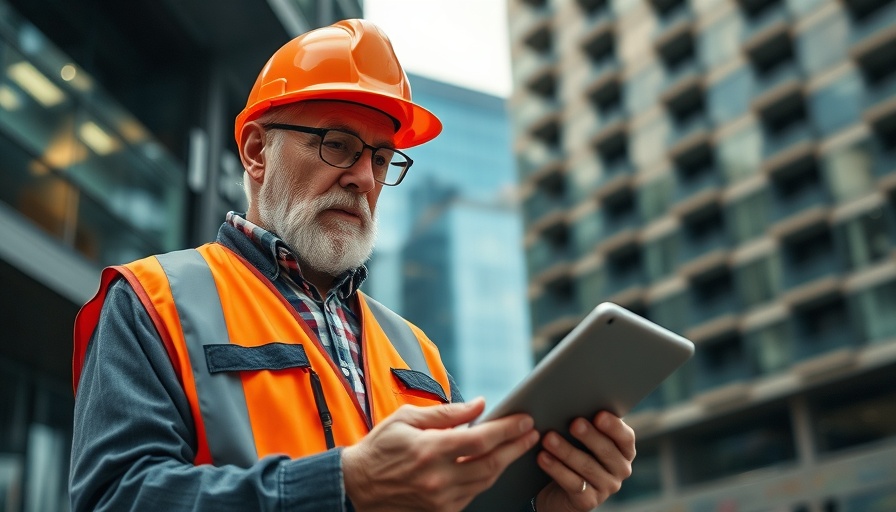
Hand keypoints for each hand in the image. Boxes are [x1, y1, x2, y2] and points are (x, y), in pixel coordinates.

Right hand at [342, 398, 539, 511]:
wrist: (355, 487)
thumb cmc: (379, 448)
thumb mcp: (406, 418)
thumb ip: (446, 413)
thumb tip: (479, 405)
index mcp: (429, 450)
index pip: (480, 439)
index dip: (506, 429)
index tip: (524, 419)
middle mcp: (438, 478)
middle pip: (490, 464)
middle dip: (515, 447)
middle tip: (532, 433)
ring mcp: (440, 500)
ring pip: (485, 481)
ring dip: (505, 463)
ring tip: (518, 446)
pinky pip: (472, 494)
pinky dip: (486, 478)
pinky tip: (493, 464)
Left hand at [534, 411, 635, 510]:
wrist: (559, 491)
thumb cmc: (574, 453)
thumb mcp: (582, 439)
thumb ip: (585, 422)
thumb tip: (572, 400)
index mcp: (623, 450)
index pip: (625, 437)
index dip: (614, 426)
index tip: (599, 415)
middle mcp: (620, 470)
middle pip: (606, 451)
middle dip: (589, 436)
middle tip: (573, 423)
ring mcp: (606, 488)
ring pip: (587, 467)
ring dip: (566, 451)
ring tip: (548, 438)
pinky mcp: (588, 502)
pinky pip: (573, 483)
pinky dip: (556, 469)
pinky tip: (542, 458)